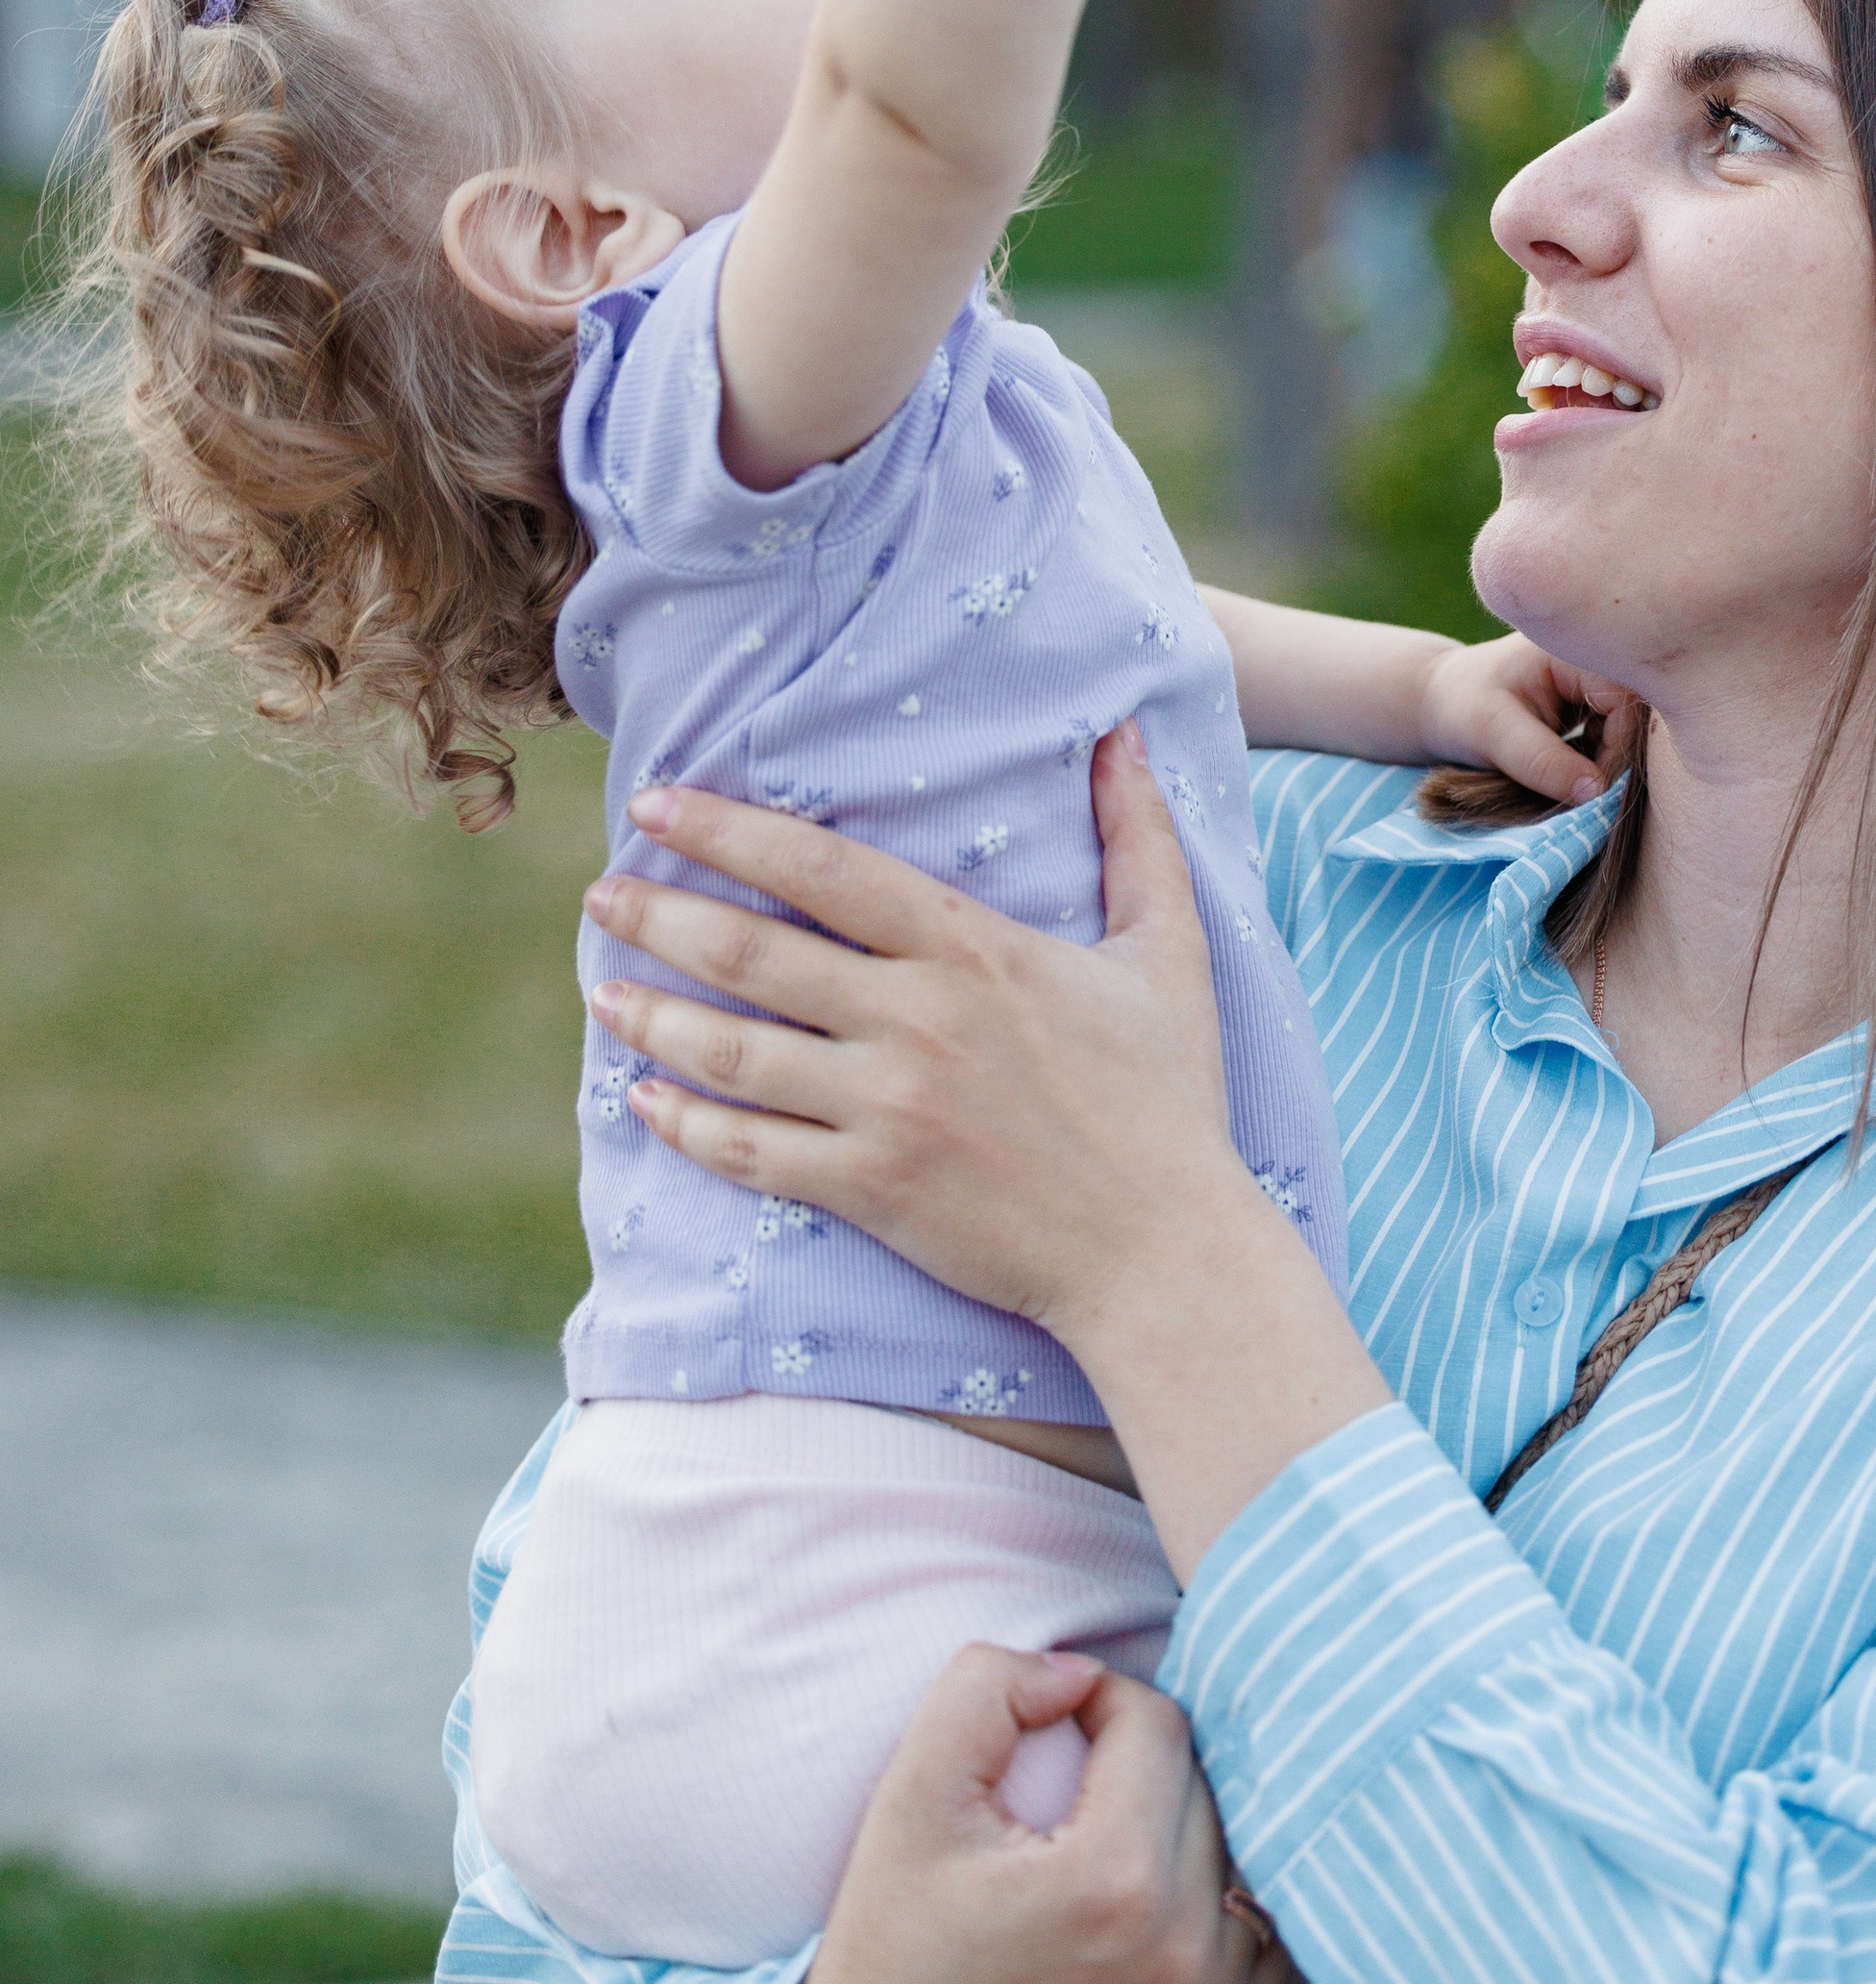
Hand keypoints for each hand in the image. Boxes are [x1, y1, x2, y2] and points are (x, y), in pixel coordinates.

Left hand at [584, 728, 1392, 1582]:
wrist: (1161, 1251)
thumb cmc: (1166, 1097)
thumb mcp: (1167, 951)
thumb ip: (1138, 835)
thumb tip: (1122, 732)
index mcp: (972, 950)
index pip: (821, 869)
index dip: (728, 830)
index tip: (659, 803)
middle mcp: (916, 1022)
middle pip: (752, 953)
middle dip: (661, 915)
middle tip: (601, 892)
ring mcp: (886, 1111)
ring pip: (734, 1052)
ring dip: (654, 1015)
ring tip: (604, 990)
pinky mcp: (871, 1191)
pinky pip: (751, 1154)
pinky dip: (685, 1125)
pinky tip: (643, 1098)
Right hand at [768, 1643, 1297, 1983]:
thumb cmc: (888, 1945)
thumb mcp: (911, 1795)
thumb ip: (987, 1690)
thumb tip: (1079, 1670)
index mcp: (1109, 1878)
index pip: (1156, 1725)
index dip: (1101, 1702)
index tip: (1056, 1725)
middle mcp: (1176, 1957)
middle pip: (1205, 1790)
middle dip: (1144, 1766)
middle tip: (1078, 1787)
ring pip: (1244, 1867)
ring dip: (1193, 1838)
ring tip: (1120, 1841)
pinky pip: (1271, 1959)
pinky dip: (1233, 1920)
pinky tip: (1172, 1909)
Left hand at [1419, 633, 1641, 808]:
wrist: (1438, 703)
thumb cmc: (1458, 709)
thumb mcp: (1494, 735)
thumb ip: (1544, 762)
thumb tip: (1596, 792)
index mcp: (1568, 648)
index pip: (1624, 698)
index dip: (1618, 745)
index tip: (1593, 785)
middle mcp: (1588, 656)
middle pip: (1633, 710)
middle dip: (1615, 754)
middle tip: (1586, 791)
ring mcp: (1591, 677)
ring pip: (1627, 724)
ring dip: (1608, 758)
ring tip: (1575, 781)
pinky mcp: (1588, 699)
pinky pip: (1614, 730)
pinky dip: (1599, 756)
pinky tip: (1575, 769)